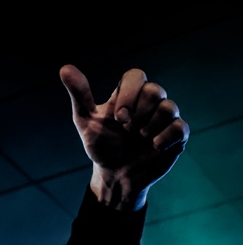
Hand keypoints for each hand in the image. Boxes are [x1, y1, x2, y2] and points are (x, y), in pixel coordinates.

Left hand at [60, 64, 188, 209]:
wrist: (115, 175)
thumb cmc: (101, 146)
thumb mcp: (86, 121)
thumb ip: (80, 95)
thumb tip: (64, 69)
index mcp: (128, 96)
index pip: (136, 75)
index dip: (129, 93)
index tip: (118, 117)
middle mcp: (148, 103)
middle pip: (154, 90)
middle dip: (139, 113)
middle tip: (127, 130)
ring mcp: (163, 118)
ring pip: (169, 107)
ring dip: (150, 126)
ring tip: (139, 138)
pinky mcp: (176, 135)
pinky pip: (180, 127)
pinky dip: (164, 137)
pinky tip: (154, 147)